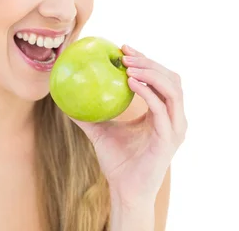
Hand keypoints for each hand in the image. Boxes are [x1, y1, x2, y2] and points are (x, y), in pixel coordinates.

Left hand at [70, 44, 187, 207]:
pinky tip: (130, 82)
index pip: (161, 78)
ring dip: (151, 72)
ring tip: (127, 64)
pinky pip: (161, 109)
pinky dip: (148, 92)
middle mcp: (174, 118)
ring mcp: (175, 128)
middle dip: (150, 61)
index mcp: (163, 114)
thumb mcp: (100, 131)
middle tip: (125, 52)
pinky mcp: (169, 138)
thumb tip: (63, 98)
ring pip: (172, 89)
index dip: (146, 60)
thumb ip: (87, 114)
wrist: (125, 190)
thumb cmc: (117, 162)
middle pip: (171, 78)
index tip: (123, 47)